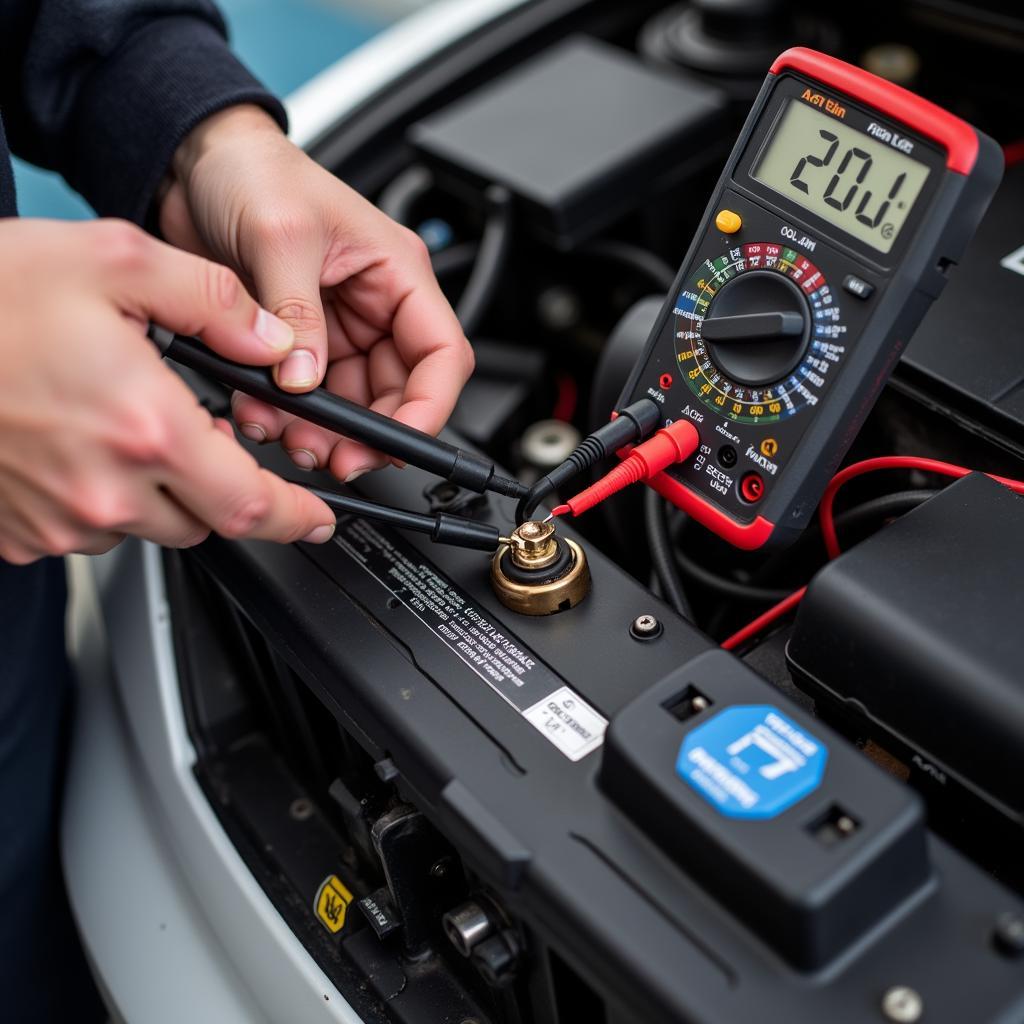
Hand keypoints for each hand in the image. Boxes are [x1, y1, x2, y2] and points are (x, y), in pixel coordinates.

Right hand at [0, 218, 336, 564]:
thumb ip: (213, 299)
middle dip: (223, 483)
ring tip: (122, 418)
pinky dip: (105, 494)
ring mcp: (57, 520)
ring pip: (149, 525)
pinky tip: (78, 440)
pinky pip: (90, 528)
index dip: (297, 516)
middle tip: (199, 429)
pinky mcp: (20, 533)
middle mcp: (105, 491)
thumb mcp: (112, 261)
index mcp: (145, 429)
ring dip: (161, 486)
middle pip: (206, 519)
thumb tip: (272, 338)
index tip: (316, 517)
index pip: (252, 505)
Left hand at [159, 105, 472, 481]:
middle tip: (333, 455)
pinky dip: (285, 415)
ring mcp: (338, 328)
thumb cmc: (254, 172)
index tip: (398, 441)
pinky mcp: (300, 341)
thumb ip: (297, 314)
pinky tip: (259, 412)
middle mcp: (376, 306)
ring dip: (322, 431)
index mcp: (397, 273)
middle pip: (397, 392)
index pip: (442, 354)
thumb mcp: (280, 236)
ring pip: (351, 404)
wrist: (195, 163)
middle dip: (367, 432)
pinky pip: (306, 397)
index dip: (430, 406)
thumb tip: (305, 381)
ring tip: (287, 434)